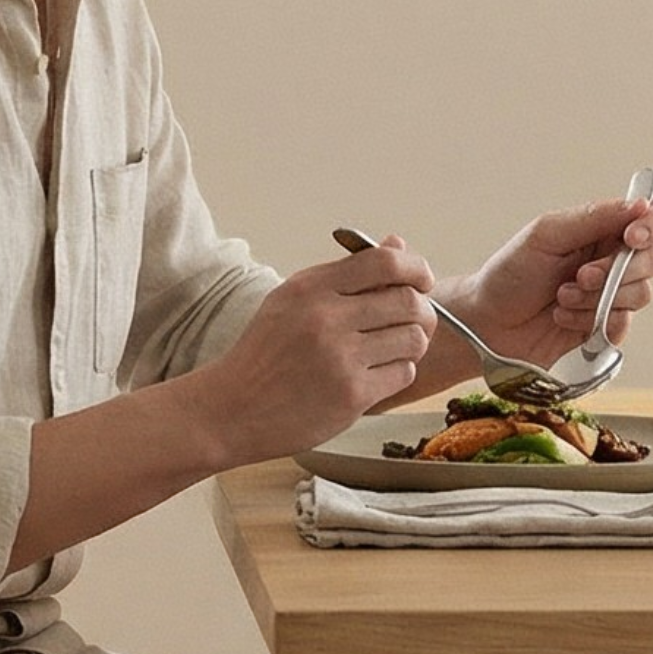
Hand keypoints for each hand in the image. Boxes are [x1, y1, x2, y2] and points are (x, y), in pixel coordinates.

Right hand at [196, 236, 434, 462]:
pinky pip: (402, 373)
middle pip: (408, 300)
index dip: (415, 268)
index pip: (385, 261)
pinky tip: (376, 375)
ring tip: (393, 350)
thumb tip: (398, 244)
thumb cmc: (264, 354)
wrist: (231, 409)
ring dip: (412, 344)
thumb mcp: (292, 301)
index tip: (421, 281)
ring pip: (412, 338)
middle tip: (413, 322)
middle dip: (421, 310)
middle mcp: (326, 318)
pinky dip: (397, 372)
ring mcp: (340, 357)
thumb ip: (346, 274)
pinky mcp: (351, 394)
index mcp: (311, 288)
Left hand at [448, 192, 652, 367]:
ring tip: (561, 298)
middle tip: (579, 276)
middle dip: (615, 271)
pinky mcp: (606, 329)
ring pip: (640, 294)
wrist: (487, 323)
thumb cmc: (510, 274)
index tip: (632, 236)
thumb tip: (641, 204)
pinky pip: (622, 325)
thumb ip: (594, 218)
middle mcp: (614, 261)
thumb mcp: (546, 235)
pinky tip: (562, 317)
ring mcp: (612, 296)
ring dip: (597, 298)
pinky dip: (590, 321)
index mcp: (604, 230)